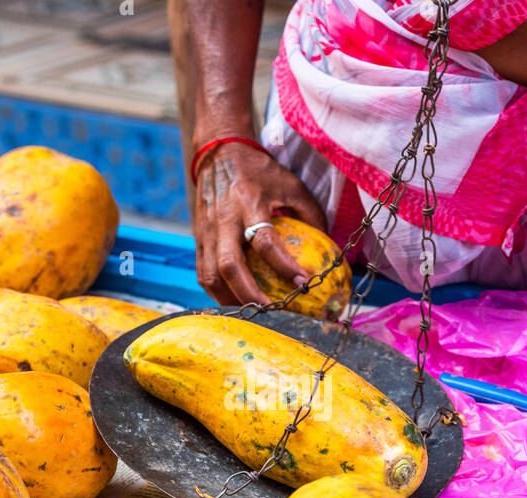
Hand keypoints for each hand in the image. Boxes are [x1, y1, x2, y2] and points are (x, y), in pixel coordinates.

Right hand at [193, 141, 325, 305]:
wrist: (219, 154)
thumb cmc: (261, 172)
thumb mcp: (291, 184)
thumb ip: (310, 213)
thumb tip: (329, 247)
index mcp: (249, 204)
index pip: (265, 241)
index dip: (283, 265)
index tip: (302, 283)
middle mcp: (224, 220)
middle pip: (230, 266)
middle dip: (249, 294)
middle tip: (269, 312)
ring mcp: (207, 231)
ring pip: (210, 275)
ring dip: (229, 299)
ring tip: (250, 315)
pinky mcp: (198, 239)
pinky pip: (203, 272)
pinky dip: (217, 292)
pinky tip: (234, 303)